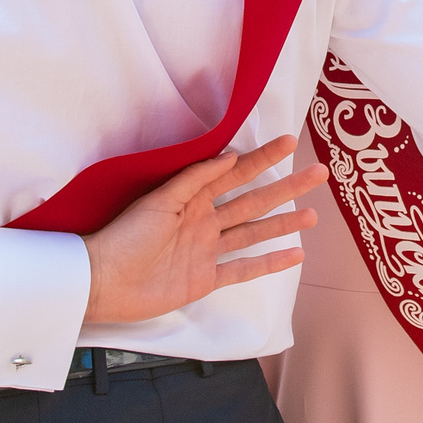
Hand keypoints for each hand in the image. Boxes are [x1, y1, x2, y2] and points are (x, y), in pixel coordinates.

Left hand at [82, 136, 324, 325]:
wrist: (104, 281)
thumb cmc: (125, 236)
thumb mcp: (159, 200)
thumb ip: (195, 179)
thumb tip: (230, 155)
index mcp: (193, 198)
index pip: (236, 172)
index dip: (263, 158)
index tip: (289, 141)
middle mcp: (205, 221)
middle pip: (254, 200)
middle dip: (286, 187)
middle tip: (318, 174)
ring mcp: (208, 251)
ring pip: (254, 233)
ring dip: (283, 223)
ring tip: (311, 215)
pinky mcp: (205, 279)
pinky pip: (243, 269)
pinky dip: (269, 263)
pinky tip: (293, 255)